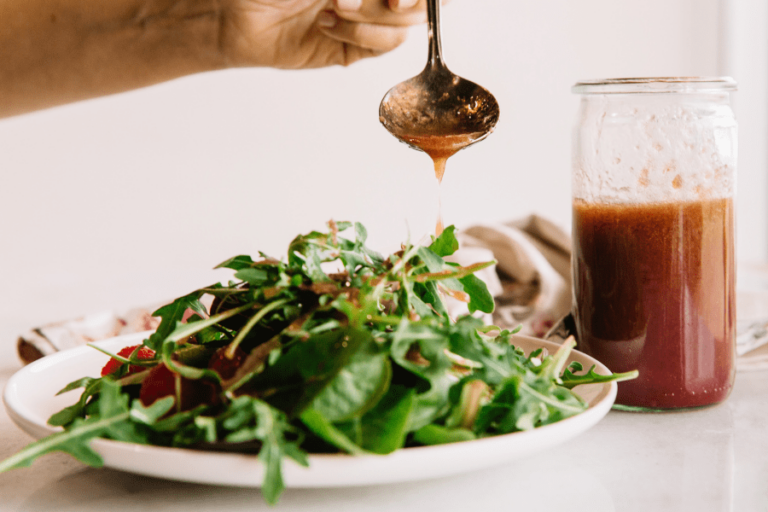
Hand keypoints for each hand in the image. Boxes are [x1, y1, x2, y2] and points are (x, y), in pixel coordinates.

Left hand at [219, 0, 439, 68]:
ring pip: (402, 24)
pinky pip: (382, 46)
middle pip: (419, 3)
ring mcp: (366, 18)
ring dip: (371, 16)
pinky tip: (327, 25)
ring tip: (334, 7)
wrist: (236, 15)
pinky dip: (360, 35)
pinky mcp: (354, 48)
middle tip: (388, 0)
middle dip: (403, 0)